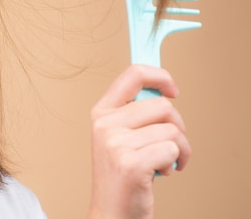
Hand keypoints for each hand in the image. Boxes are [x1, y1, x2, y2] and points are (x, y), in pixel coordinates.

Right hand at [87, 65, 190, 218]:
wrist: (111, 212)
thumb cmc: (121, 175)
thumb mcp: (117, 136)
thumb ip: (133, 111)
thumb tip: (161, 90)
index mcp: (101, 112)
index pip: (133, 74)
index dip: (160, 76)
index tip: (173, 90)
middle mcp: (104, 124)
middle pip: (163, 106)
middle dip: (177, 126)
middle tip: (168, 143)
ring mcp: (115, 144)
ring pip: (173, 130)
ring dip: (180, 150)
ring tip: (164, 162)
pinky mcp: (131, 164)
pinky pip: (173, 151)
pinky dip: (176, 163)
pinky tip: (161, 172)